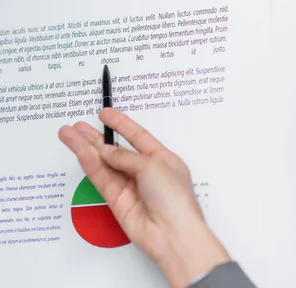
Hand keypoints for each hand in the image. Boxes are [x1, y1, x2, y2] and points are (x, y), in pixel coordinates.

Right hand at [59, 108, 230, 287]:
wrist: (172, 233)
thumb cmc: (175, 198)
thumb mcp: (152, 166)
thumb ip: (126, 157)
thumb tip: (106, 151)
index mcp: (163, 159)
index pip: (138, 136)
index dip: (121, 124)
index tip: (105, 113)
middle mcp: (146, 172)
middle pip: (117, 149)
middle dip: (96, 136)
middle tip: (78, 125)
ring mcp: (131, 186)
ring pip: (104, 163)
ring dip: (86, 148)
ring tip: (68, 133)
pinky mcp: (117, 201)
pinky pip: (101, 177)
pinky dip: (89, 163)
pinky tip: (79, 150)